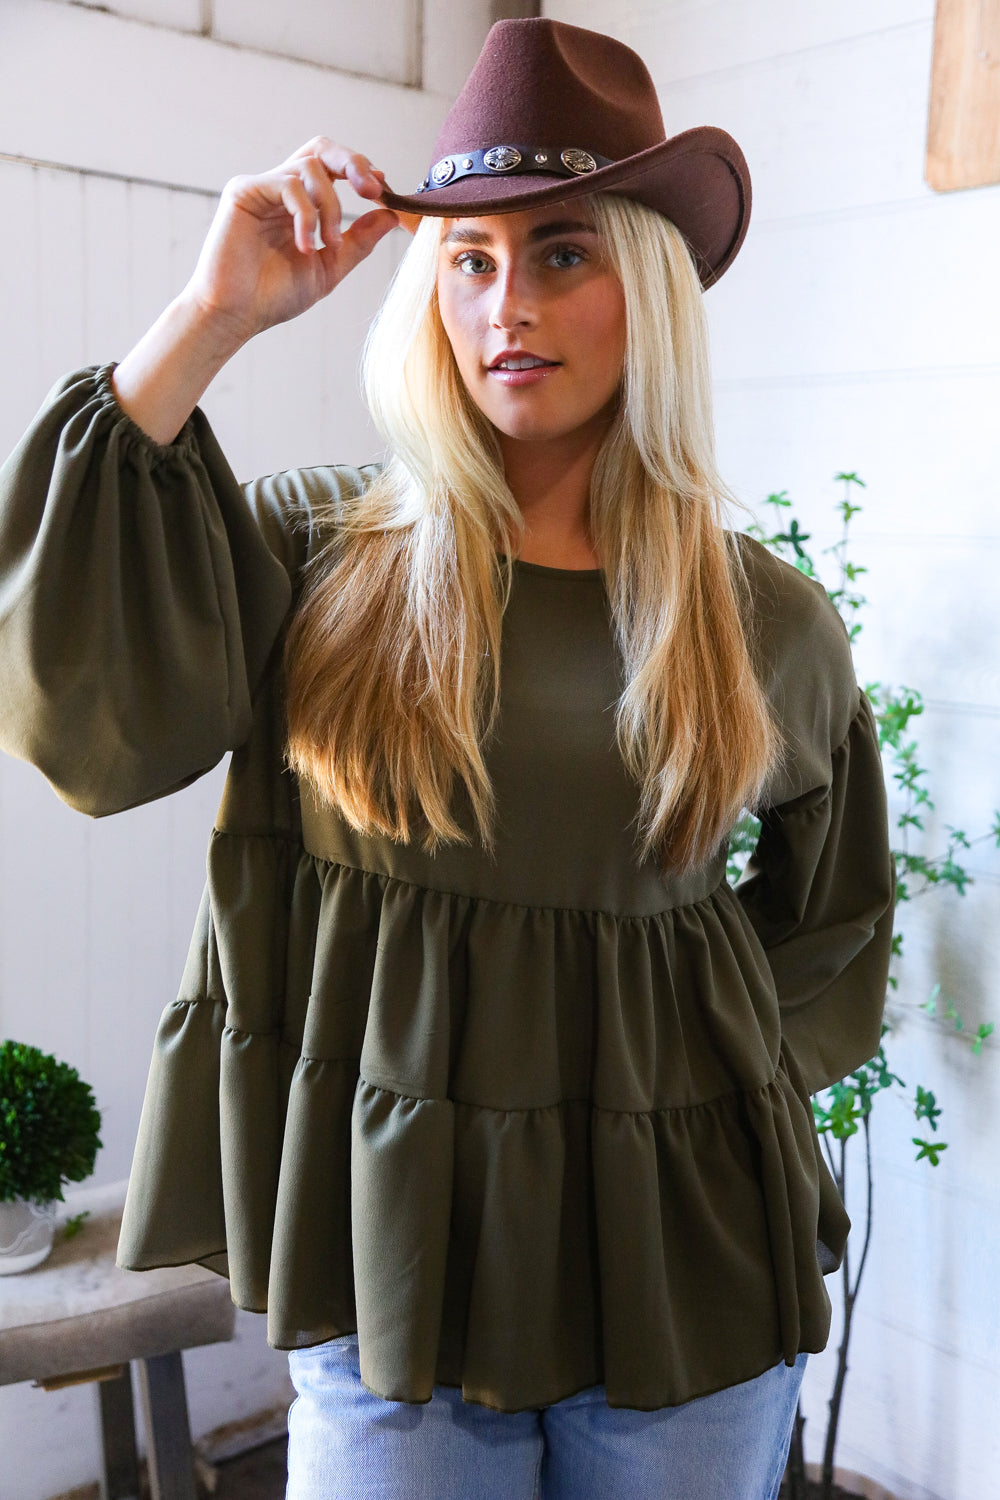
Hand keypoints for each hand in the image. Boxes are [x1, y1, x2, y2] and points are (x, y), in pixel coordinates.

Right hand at [181, 137, 399, 345]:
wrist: (236, 315)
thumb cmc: (274, 296)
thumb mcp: (330, 267)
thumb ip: (359, 241)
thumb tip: (391, 214)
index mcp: (300, 204)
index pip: (333, 168)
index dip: (360, 172)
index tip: (382, 192)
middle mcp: (280, 189)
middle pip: (322, 149)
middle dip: (353, 163)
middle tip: (372, 191)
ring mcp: (261, 187)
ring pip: (310, 168)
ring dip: (330, 206)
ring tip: (329, 244)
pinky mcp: (244, 191)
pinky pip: (288, 184)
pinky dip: (306, 214)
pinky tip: (305, 245)